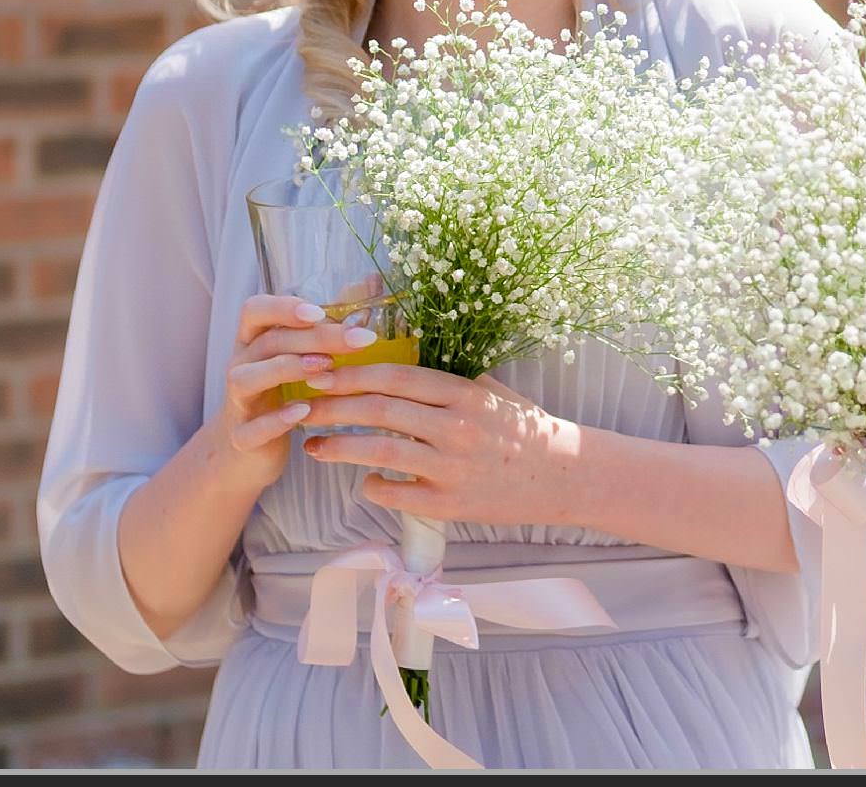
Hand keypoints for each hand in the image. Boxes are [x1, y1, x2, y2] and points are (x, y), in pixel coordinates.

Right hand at [213, 289, 384, 497]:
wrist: (250, 449)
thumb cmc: (283, 391)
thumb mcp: (302, 354)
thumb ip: (331, 320)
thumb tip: (371, 281)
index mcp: (254, 341)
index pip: (255, 310)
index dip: (284, 307)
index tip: (319, 312)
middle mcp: (241, 366)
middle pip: (269, 342)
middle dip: (314, 338)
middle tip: (358, 340)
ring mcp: (237, 402)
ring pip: (246, 379)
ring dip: (286, 369)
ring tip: (324, 367)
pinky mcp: (241, 438)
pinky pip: (250, 428)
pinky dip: (274, 420)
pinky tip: (303, 411)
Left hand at [296, 363, 586, 528]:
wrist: (563, 475)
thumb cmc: (524, 429)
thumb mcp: (491, 392)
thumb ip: (448, 380)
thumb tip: (397, 362)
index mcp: (463, 393)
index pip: (395, 377)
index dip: (352, 374)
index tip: (320, 372)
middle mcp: (455, 427)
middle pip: (378, 411)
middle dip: (331, 407)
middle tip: (301, 406)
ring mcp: (451, 467)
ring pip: (378, 452)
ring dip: (337, 446)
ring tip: (312, 445)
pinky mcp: (449, 504)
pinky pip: (394, 493)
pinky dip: (370, 485)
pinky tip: (361, 481)